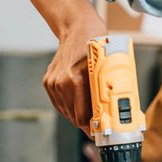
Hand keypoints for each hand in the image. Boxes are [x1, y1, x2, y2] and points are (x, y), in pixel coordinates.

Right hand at [42, 16, 106, 134]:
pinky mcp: (48, 81)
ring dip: (77, 116)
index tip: (100, 134)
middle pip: (73, 116)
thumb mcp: (107, 66)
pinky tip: (78, 108)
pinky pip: (59, 102)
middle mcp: (61, 82)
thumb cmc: (97, 44)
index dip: (92, 128)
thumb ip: (106, 88)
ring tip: (90, 120)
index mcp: (76, 80)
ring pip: (65, 111)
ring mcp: (52, 82)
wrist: (77, 28)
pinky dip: (69, 107)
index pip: (82, 115)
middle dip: (86, 124)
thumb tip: (114, 110)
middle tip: (98, 130)